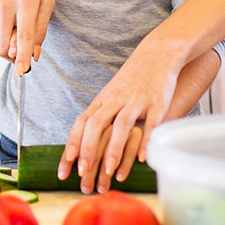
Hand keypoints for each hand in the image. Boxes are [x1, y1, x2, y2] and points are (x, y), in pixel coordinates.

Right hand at [0, 0, 54, 74]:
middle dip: (15, 55)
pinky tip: (5, 21)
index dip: (23, 57)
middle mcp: (5, 4)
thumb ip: (41, 29)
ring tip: (15, 32)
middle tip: (23, 47)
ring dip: (6, 48)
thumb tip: (35, 56)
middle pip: (6, 46)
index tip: (21, 72)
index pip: (24, 35)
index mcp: (26, 0)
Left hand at [57, 42, 183, 192]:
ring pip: (122, 124)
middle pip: (97, 124)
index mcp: (103, 100)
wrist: (158, 53)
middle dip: (88, 148)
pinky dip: (145, 141)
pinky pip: (150, 123)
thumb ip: (101, 115)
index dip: (73, 144)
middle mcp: (116, 100)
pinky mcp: (157, 102)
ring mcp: (136, 100)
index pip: (82, 122)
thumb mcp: (111, 93)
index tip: (66, 165)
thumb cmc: (133, 78)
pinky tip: (142, 158)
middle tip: (83, 172)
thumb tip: (86, 143)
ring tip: (109, 171)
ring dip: (115, 148)